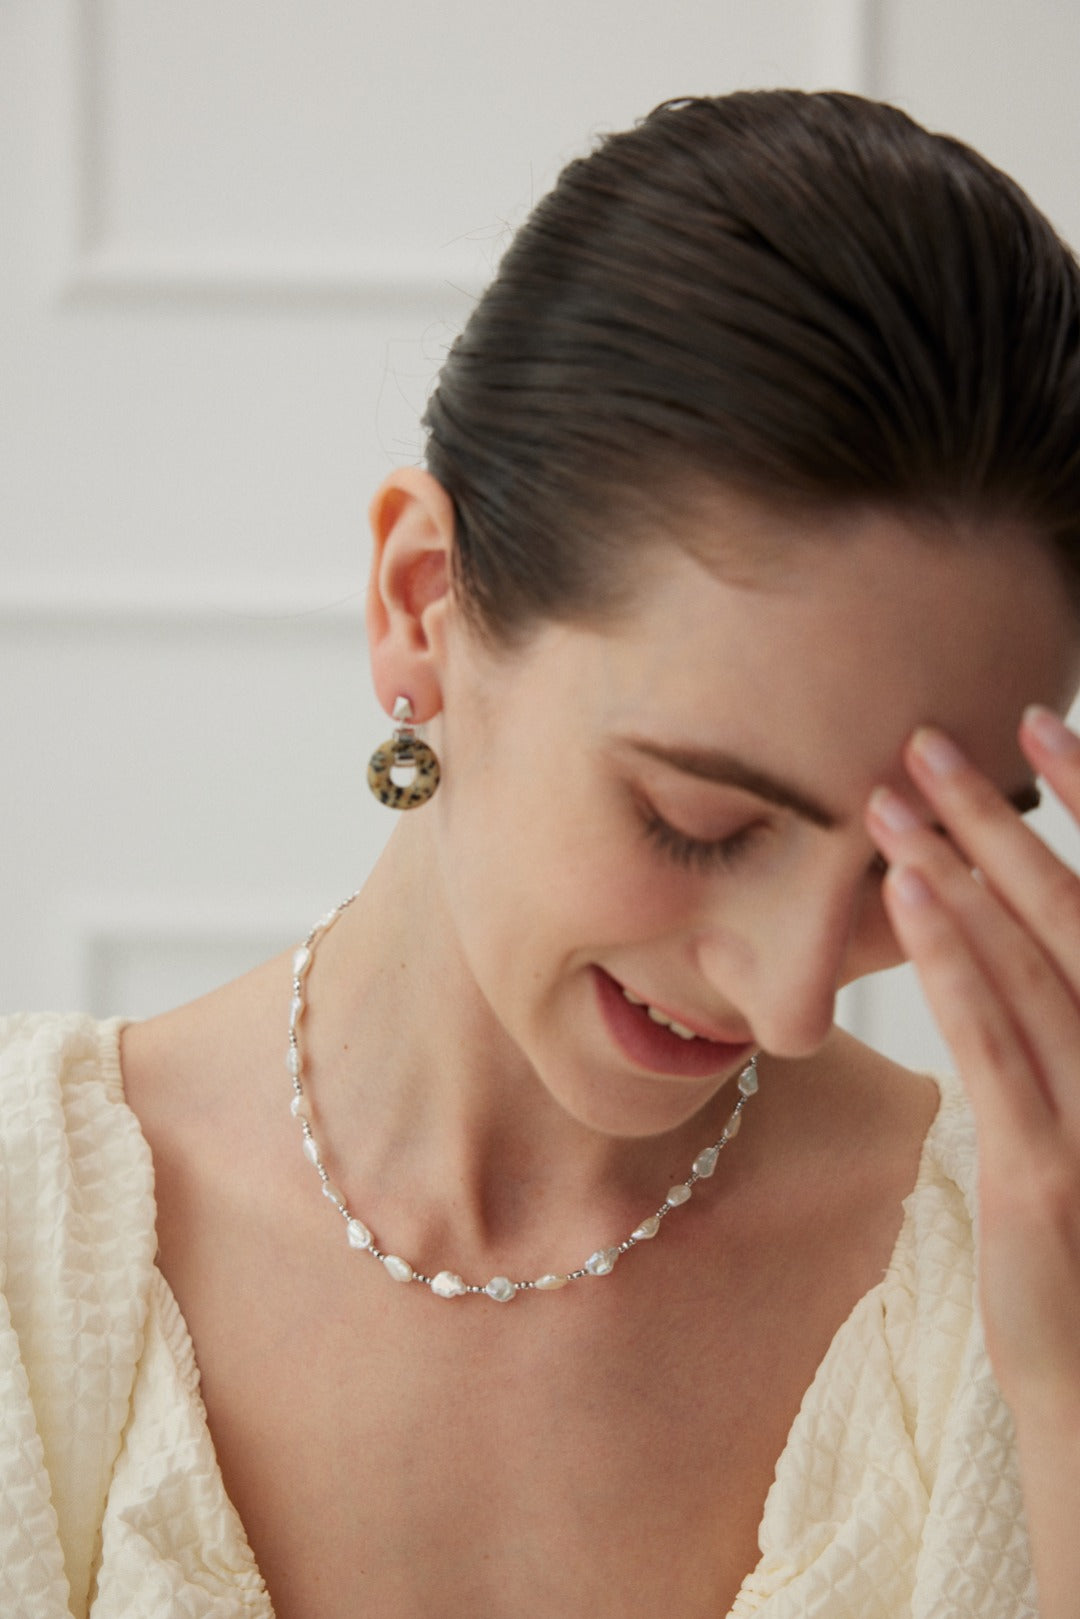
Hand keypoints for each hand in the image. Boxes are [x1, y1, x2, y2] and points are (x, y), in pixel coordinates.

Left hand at [865, 709, 1079, 1423]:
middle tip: (932, 740)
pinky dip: (956, 960)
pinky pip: (996, 1043)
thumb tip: (990, 946)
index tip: (1037, 729)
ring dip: (959, 869)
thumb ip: (1047, 1036)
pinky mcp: (1046, 1171)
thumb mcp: (1075, 1125)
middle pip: (1070, 912)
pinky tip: (912, 892)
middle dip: (1001, 819)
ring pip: (1029, 963)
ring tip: (892, 798)